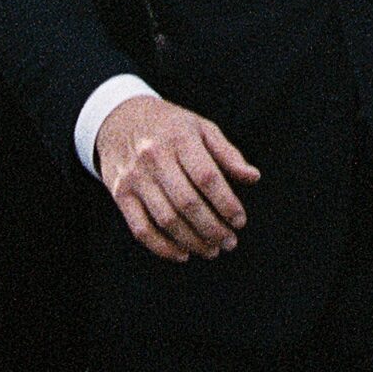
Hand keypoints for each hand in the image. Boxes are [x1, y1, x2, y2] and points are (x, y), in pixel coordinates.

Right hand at [94, 95, 259, 262]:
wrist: (119, 117)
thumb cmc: (169, 125)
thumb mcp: (201, 128)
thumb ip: (228, 154)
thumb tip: (253, 177)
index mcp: (179, 138)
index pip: (207, 177)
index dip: (226, 203)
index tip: (240, 221)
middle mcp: (154, 157)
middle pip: (187, 203)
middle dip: (213, 229)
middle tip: (230, 242)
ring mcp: (135, 177)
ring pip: (166, 219)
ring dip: (192, 241)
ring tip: (212, 250)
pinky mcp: (120, 194)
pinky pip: (141, 229)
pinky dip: (162, 247)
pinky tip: (182, 254)